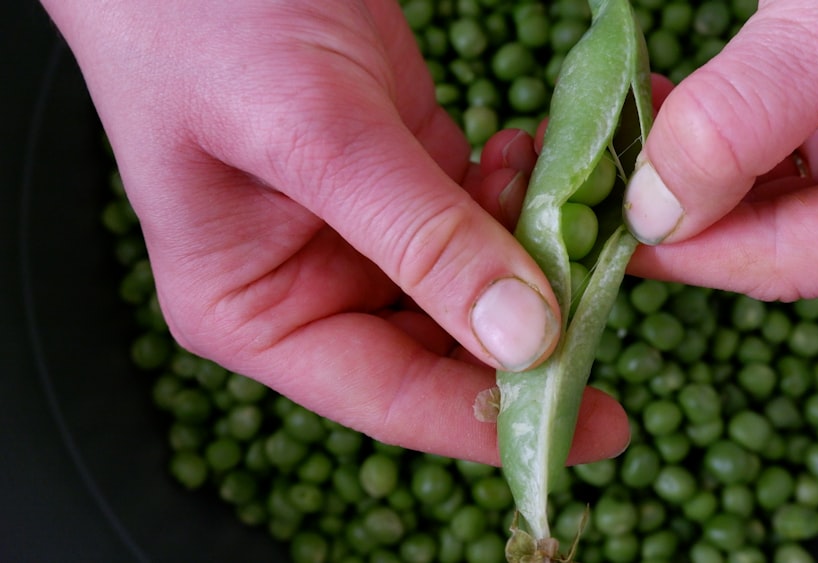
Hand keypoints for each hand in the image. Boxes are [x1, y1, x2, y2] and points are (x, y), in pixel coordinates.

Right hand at [41, 0, 628, 464]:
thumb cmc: (206, 25)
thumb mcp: (316, 134)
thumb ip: (418, 237)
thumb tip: (522, 339)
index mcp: (259, 312)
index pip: (389, 395)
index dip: (489, 421)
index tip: (592, 431)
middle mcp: (314, 287)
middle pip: (443, 348)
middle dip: (528, 328)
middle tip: (608, 299)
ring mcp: (366, 234)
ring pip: (475, 283)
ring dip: (532, 251)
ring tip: (570, 203)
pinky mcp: (405, 179)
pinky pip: (481, 214)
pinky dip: (518, 194)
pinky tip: (529, 154)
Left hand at [623, 0, 817, 299]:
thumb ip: (743, 122)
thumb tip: (649, 206)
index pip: (781, 262)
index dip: (679, 251)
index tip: (595, 227)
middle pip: (769, 235)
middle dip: (679, 203)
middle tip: (596, 169)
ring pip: (770, 194)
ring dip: (695, 164)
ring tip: (629, 122)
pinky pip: (785, 151)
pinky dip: (725, 132)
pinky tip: (677, 101)